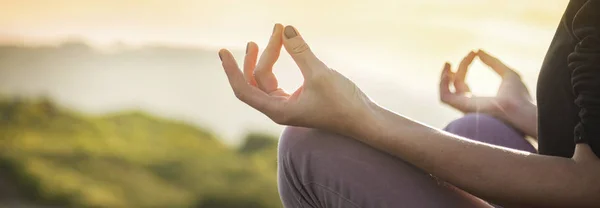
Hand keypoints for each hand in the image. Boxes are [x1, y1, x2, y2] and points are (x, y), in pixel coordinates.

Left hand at [218, 24, 372, 133]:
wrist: (364, 120)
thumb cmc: (343, 102)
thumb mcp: (320, 74)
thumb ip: (300, 51)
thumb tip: (285, 29)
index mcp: (278, 110)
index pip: (244, 90)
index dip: (232, 70)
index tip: (223, 52)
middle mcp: (279, 109)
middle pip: (256, 80)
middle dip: (261, 55)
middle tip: (276, 31)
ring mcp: (288, 105)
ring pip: (267, 79)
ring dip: (269, 56)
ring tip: (277, 33)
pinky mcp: (298, 100)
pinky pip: (279, 80)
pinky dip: (280, 63)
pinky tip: (285, 49)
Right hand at [439, 50, 532, 118]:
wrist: (520, 110)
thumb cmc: (519, 97)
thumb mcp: (507, 74)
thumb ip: (493, 62)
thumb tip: (478, 50)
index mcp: (478, 99)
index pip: (463, 81)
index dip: (465, 64)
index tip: (474, 52)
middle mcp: (469, 104)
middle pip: (456, 84)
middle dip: (459, 68)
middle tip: (468, 55)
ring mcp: (464, 107)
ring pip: (446, 91)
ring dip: (444, 77)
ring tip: (448, 63)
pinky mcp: (462, 107)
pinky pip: (444, 97)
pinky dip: (442, 84)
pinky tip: (448, 72)